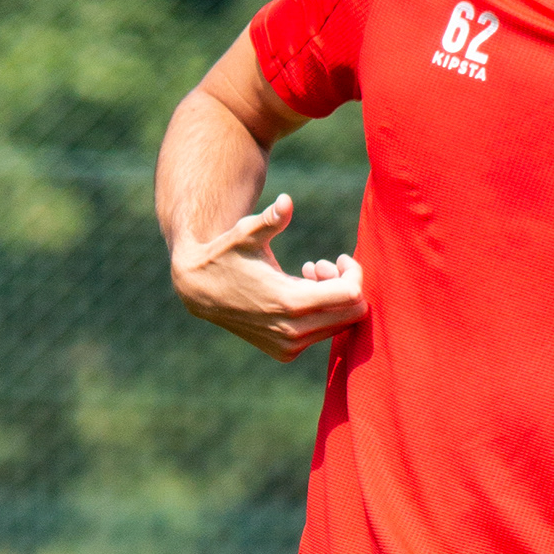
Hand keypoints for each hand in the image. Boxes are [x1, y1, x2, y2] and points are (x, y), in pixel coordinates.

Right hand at [169, 192, 367, 365]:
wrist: (199, 291)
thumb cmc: (225, 254)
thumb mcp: (246, 233)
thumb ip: (270, 219)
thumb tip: (286, 201)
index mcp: (291, 303)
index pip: (351, 296)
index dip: (354, 273)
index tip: (340, 257)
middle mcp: (293, 332)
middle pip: (353, 314)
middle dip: (346, 286)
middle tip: (322, 265)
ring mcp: (290, 347)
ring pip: (339, 325)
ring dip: (333, 298)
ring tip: (308, 272)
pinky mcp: (286, 352)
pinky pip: (322, 334)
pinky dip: (321, 312)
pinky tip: (298, 290)